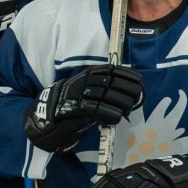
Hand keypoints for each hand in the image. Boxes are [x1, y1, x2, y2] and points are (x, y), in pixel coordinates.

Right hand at [23, 65, 143, 151]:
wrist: (49, 116)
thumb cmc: (75, 104)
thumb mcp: (90, 90)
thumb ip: (106, 87)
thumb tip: (130, 90)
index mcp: (89, 74)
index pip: (111, 69)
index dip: (127, 74)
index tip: (139, 80)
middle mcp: (84, 81)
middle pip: (113, 83)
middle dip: (129, 91)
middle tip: (135, 100)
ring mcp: (79, 94)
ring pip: (108, 96)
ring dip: (122, 105)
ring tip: (126, 111)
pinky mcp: (76, 109)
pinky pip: (98, 109)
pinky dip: (111, 114)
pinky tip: (116, 118)